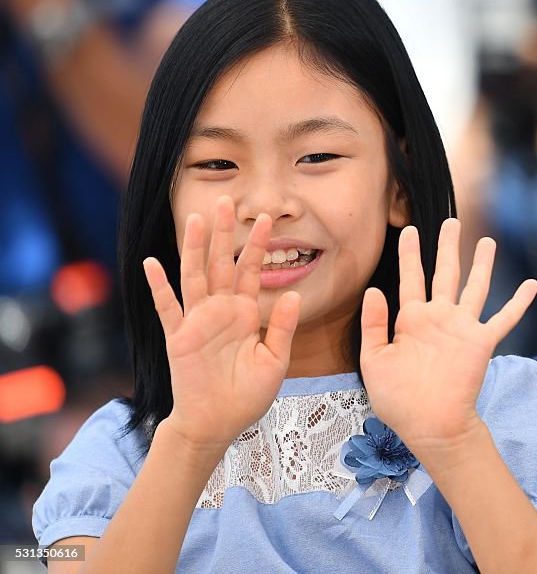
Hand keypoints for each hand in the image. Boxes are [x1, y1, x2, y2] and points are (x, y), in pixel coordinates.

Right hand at [143, 196, 300, 450]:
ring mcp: (198, 321)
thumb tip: (295, 294)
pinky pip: (167, 308)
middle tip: (226, 201)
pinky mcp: (179, 337)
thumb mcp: (275, 360)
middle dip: (224, 233)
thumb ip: (282, 327)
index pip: (252, 271)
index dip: (259, 245)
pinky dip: (159, 286)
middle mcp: (221, 311)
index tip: (268, 218)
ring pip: (195, 276)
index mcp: (247, 314)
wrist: (218, 423)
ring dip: (194, 248)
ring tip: (195, 219)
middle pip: (221, 263)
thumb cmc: (248, 395)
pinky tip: (152, 263)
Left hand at [359, 218, 536, 459]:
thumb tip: (374, 289)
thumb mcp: (374, 360)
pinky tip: (532, 284)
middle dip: (447, 247)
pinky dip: (519, 301)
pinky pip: (505, 318)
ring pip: (475, 286)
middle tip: (451, 222)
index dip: (409, 254)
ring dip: (482, 264)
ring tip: (488, 241)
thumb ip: (373, 324)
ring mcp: (462, 328)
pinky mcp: (481, 342)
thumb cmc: (398, 399)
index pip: (411, 278)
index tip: (408, 230)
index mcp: (411, 319)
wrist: (429, 425)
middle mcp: (439, 317)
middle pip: (445, 272)